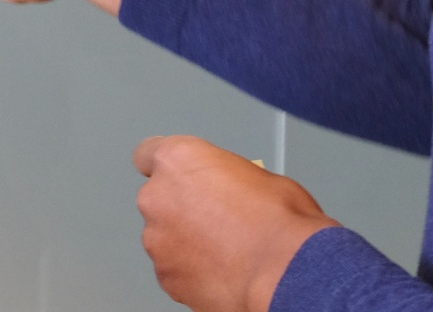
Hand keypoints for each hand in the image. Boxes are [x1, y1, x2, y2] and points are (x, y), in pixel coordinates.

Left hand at [132, 136, 337, 311]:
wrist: (284, 275)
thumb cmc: (280, 224)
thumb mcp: (260, 176)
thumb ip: (225, 178)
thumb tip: (228, 191)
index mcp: (178, 161)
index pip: (148, 154)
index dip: (168, 168)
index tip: (179, 176)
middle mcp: (158, 199)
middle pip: (160, 200)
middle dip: (182, 208)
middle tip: (218, 218)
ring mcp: (158, 242)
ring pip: (166, 238)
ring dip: (186, 241)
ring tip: (226, 249)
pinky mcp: (166, 278)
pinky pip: (175, 269)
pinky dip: (192, 270)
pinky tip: (223, 270)